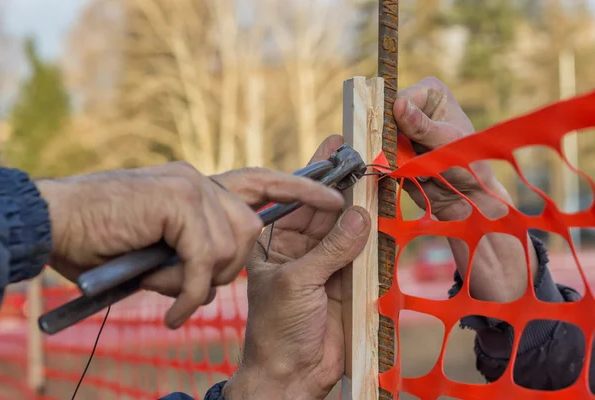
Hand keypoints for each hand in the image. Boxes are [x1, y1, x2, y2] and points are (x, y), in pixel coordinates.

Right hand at [36, 162, 344, 327]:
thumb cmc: (100, 238)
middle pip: (247, 229)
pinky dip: (190, 292)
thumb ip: (194, 248)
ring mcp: (190, 188)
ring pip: (229, 246)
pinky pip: (203, 259)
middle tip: (187, 283)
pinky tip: (176, 311)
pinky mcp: (177, 203)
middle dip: (226, 266)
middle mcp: (199, 181)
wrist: (53, 221)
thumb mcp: (160, 245)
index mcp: (198, 186)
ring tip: (169, 289)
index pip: (261, 182)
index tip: (337, 197)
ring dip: (200, 279)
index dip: (300, 190)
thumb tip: (214, 270)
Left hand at [223, 135, 370, 399]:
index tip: (338, 145)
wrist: (293, 373)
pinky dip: (373, 232)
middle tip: (367, 155)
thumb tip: (361, 214)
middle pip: (325, 207)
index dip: (318, 172)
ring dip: (362, 204)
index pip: (297, 198)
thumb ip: (332, 249)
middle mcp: (298, 246)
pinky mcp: (345, 278)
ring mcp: (324, 261)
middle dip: (345, 183)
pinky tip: (384, 211)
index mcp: (273, 240)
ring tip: (379, 175)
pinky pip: (362, 249)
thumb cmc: (279, 328)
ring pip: (346, 226)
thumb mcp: (300, 282)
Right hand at [393, 77, 503, 219]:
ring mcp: (401, 132)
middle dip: (390, 137)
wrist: (465, 197)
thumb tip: (398, 105)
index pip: (400, 98)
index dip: (397, 116)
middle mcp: (414, 108)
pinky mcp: (393, 151)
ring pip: (379, 138)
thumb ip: (421, 126)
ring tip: (412, 166)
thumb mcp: (446, 142)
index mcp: (431, 94)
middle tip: (408, 154)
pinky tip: (404, 173)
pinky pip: (378, 156)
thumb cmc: (468, 163)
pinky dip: (386, 166)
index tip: (406, 135)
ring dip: (390, 154)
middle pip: (385, 117)